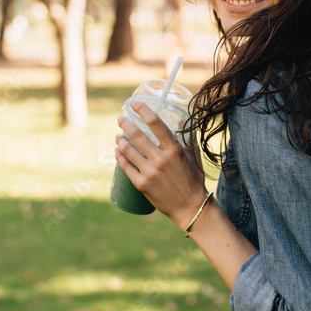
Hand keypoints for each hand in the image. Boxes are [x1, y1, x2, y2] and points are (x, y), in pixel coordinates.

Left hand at [115, 100, 207, 226]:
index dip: (142, 109)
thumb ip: (187, 136)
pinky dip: (119, 156)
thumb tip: (181, 119)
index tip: (133, 103)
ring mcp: (150, 172)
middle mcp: (161, 159)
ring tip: (118, 136)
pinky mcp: (142, 184)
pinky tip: (117, 151)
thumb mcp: (193, 155)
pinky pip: (125, 166)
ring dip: (120, 140)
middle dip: (125, 124)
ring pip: (127, 150)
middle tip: (121, 119)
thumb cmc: (193, 179)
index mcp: (175, 149)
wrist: (190, 207)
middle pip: (137, 135)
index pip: (155, 122)